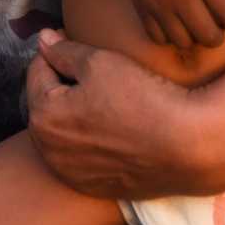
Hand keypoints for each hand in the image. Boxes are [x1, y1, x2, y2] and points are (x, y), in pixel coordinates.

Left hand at [25, 30, 203, 198]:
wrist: (186, 146)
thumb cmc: (141, 99)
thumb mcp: (99, 61)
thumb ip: (63, 51)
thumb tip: (43, 39)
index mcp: (44, 117)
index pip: (38, 70)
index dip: (55, 50)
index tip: (71, 38)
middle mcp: (49, 151)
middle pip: (46, 102)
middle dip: (60, 82)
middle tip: (89, 69)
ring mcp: (70, 173)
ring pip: (61, 130)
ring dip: (71, 111)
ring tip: (101, 96)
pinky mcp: (93, 185)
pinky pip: (79, 154)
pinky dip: (87, 138)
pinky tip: (110, 125)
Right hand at [111, 0, 224, 48]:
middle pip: (209, 36)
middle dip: (216, 36)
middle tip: (213, 26)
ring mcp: (161, 5)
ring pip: (184, 43)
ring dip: (192, 37)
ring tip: (191, 25)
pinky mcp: (144, 11)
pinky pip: (160, 40)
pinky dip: (168, 37)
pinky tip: (172, 23)